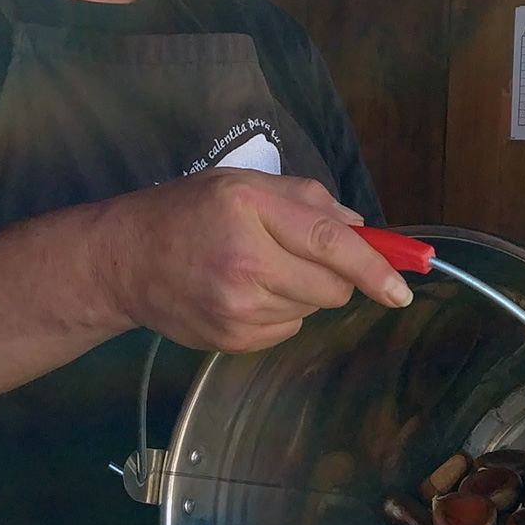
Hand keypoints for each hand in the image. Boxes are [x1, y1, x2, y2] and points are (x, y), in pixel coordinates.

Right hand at [84, 170, 410, 352]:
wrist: (123, 261)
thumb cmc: (187, 212)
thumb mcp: (245, 184)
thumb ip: (308, 199)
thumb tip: (361, 229)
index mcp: (251, 209)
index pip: (331, 243)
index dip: (374, 267)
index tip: (401, 289)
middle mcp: (246, 261)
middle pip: (331, 287)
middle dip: (334, 276)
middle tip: (297, 257)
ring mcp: (238, 308)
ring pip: (310, 310)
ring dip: (301, 293)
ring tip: (257, 271)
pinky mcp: (232, 340)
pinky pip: (286, 331)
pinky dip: (278, 314)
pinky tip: (243, 294)